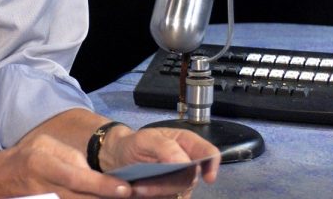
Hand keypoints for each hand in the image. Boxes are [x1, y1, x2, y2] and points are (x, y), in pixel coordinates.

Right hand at [0, 133, 133, 197]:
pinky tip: (99, 198)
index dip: (103, 186)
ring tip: (117, 197)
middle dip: (107, 198)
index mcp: (44, 164)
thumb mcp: (44, 145)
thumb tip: (92, 172)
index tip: (125, 189)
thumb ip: (70, 156)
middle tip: (132, 195)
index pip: (78, 178)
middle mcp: (44, 188)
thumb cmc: (25, 157)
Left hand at [100, 127, 219, 197]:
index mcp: (186, 143)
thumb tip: (183, 161)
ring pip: (180, 193)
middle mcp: (188, 163)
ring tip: (137, 188)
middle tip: (140, 186)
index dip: (213, 165)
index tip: (208, 179)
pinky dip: (155, 197)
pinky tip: (141, 192)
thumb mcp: (144, 139)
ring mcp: (181, 180)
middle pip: (190, 179)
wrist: (119, 158)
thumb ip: (164, 146)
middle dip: (165, 185)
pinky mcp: (172, 194)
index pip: (209, 153)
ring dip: (157, 193)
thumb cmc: (134, 144)